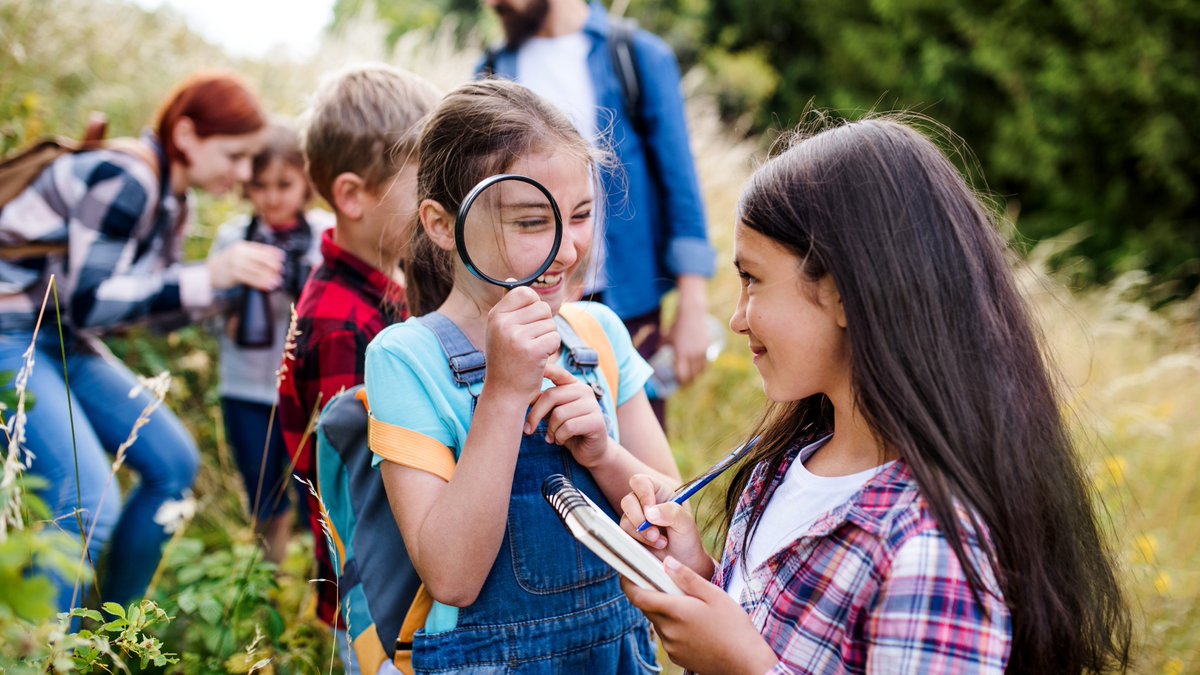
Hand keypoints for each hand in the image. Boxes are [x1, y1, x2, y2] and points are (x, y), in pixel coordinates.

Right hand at [208, 241, 283, 290]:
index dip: (272, 253)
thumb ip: (252, 255)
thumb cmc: (227, 264)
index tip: (282, 257)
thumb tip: (271, 259)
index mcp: (242, 246)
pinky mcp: (234, 274)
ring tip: (278, 281)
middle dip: (273, 265)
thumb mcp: (238, 254)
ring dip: (269, 276)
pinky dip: (261, 282)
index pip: (260, 248)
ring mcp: (236, 263)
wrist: (208, 272)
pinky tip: (268, 286)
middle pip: (260, 259)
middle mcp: (239, 253)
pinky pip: (251, 279)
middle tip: (281, 270)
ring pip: (257, 270)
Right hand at [484, 286, 560, 399]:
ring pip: (550, 324)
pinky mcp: (531, 350)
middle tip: (530, 343)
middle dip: (543, 325)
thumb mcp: (501, 330)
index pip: (525, 292)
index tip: (528, 324)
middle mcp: (503, 323)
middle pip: (543, 308)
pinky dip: (552, 350)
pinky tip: (538, 360)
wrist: (504, 393)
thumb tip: (513, 278)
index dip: (534, 307)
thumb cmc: (506, 360)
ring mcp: (516, 337)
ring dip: (548, 339)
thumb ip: (509, 306)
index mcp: (496, 315)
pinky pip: (555, 338)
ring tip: (533, 352)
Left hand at [526, 363, 609, 465]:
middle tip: (528, 430)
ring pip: (559, 414)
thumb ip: (543, 402)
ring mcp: (593, 405)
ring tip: (551, 437)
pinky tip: (560, 441)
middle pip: (551, 396)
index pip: (557, 372)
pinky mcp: (597, 421)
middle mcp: (584, 390)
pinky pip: (568, 427)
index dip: (545, 369)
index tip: (527, 368)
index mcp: (573, 385)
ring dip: (550, 430)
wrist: (590, 451)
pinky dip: (559, 437)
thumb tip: (522, 394)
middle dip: (535, 415)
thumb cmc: (568, 430)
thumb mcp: (553, 413)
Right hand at [619, 474, 711, 574]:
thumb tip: (650, 512)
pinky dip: (639, 541)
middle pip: (628, 500)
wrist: (683, 562)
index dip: (643, 495)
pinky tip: (654, 546)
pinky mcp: (630, 534)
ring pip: (625, 519)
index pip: (640, 482)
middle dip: (639, 519)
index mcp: (658, 492)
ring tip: (661, 542)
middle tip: (655, 533)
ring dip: (642, 533)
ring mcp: (635, 518)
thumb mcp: (686, 524)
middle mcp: (644, 503)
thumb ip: (672, 512)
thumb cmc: (686, 538)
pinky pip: (624, 534)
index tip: (651, 512)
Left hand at [621, 557, 778, 674]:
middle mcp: (668, 630)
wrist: (745, 662)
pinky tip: (695, 624)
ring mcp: (671, 646)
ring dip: (666, 611)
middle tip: (671, 583)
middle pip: (648, 607)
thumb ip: (687, 578)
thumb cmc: (733, 626)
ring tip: (691, 606)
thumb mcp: (714, 595)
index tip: (627, 571)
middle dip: (654, 593)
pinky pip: (668, 636)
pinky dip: (674, 626)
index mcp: (675, 611)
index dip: (628, 582)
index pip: (637, 596)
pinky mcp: (677, 656)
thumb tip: (666, 562)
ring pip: (658, 621)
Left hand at [665, 275, 710, 385]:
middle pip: (692, 375)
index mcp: (681, 353)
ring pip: (701, 371)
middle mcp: (692, 354)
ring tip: (692, 379)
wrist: (692, 314)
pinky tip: (698, 370)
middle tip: (685, 385)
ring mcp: (701, 351)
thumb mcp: (667, 336)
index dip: (680, 382)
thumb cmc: (677, 326)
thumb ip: (660, 346)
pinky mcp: (708, 347)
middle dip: (688, 382)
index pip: (682, 375)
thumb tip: (654, 351)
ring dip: (696, 377)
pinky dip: (702, 369)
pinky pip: (706, 363)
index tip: (678, 383)